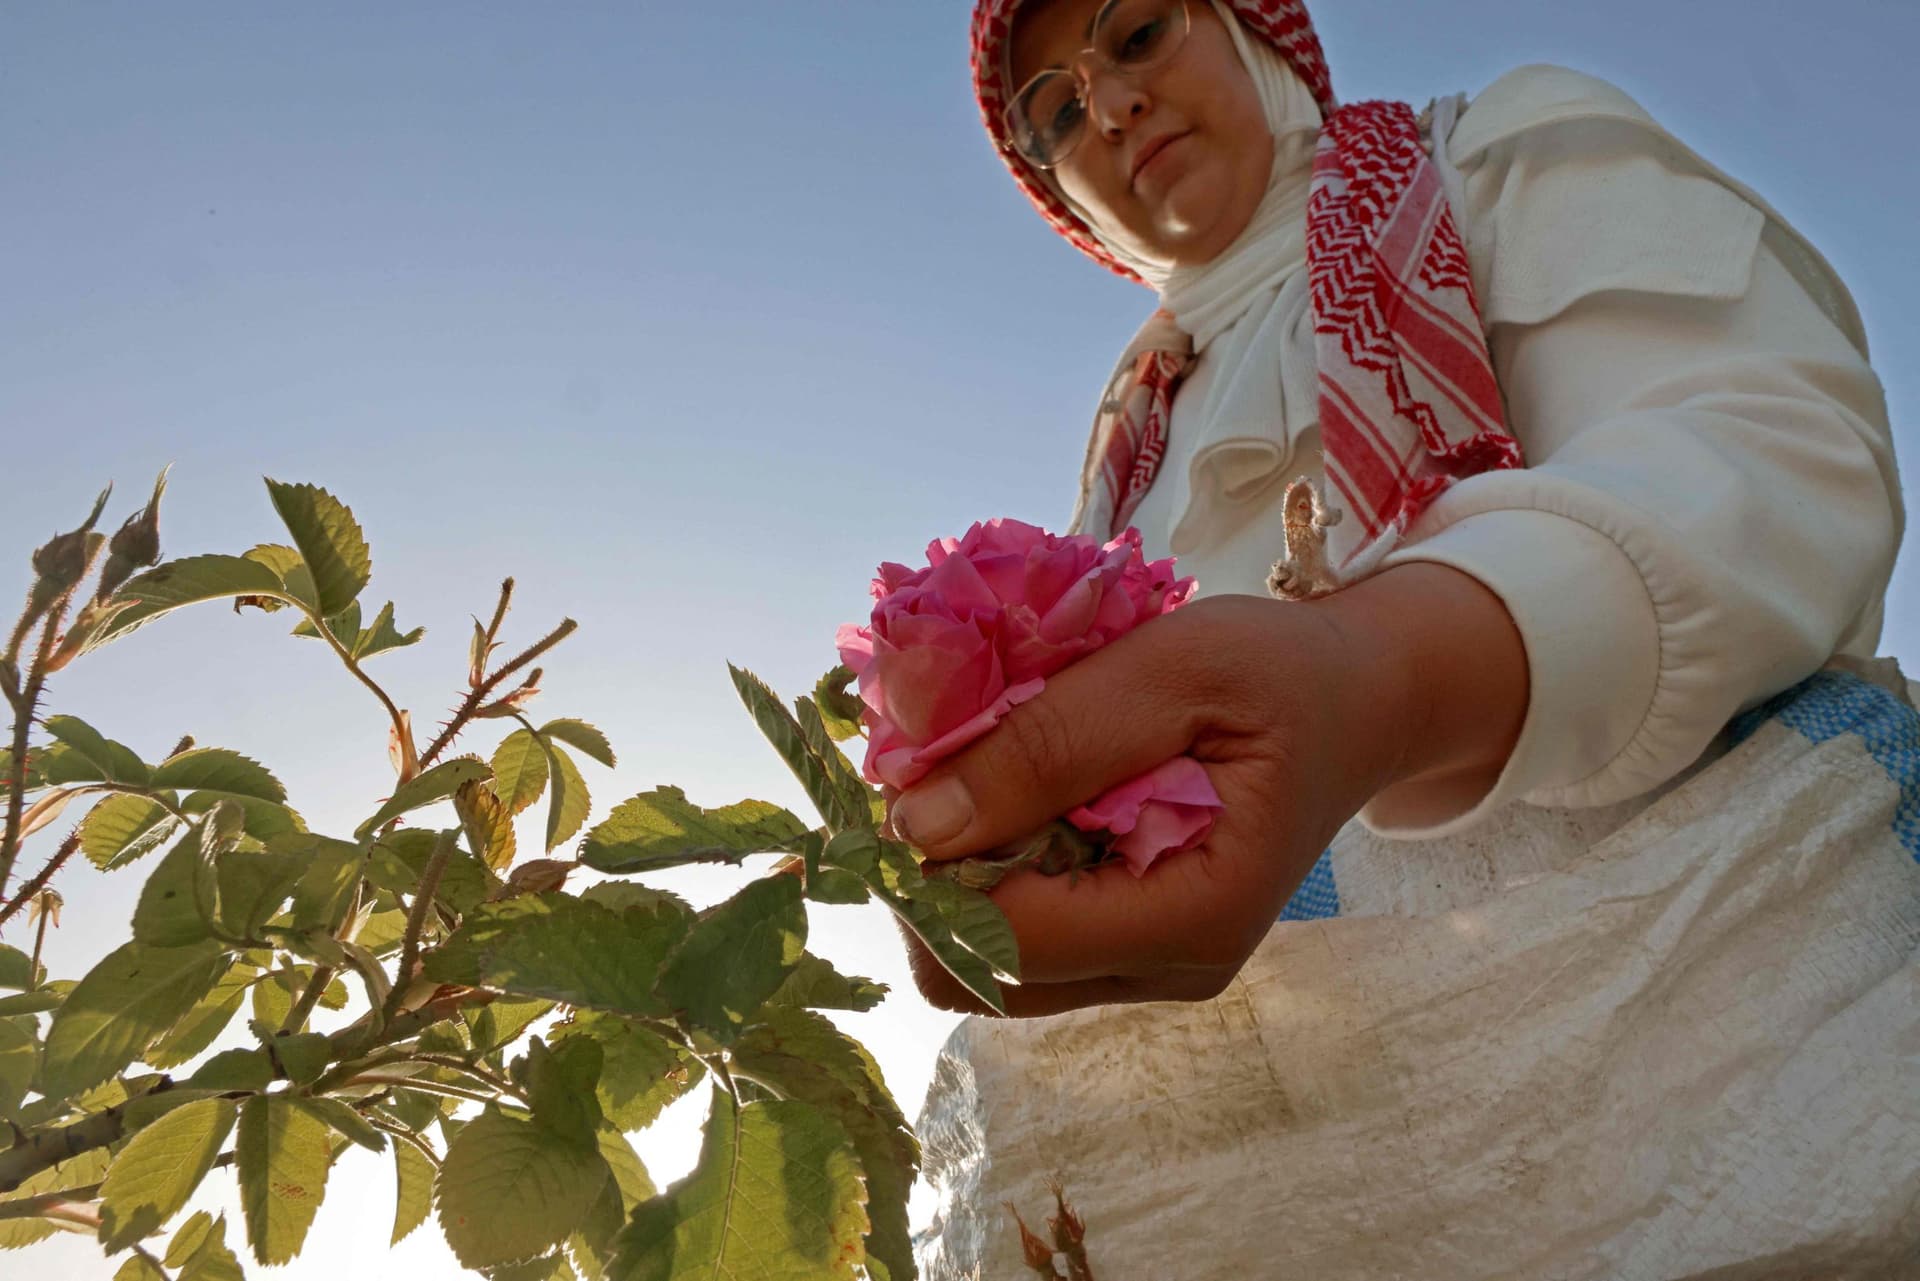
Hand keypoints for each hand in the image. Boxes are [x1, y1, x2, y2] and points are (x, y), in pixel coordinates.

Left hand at [885, 563, 1527, 1017]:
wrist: (1358, 700)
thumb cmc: (1279, 673)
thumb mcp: (1172, 668)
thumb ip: (1049, 743)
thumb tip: (913, 826)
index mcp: (1196, 915)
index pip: (1003, 942)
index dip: (929, 866)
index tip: (909, 771)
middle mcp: (1170, 969)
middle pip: (977, 976)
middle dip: (930, 875)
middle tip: (935, 768)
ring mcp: (1150, 970)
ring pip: (986, 966)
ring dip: (954, 873)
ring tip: (980, 771)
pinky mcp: (1132, 948)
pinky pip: (1022, 936)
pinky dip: (992, 869)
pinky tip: (1016, 793)